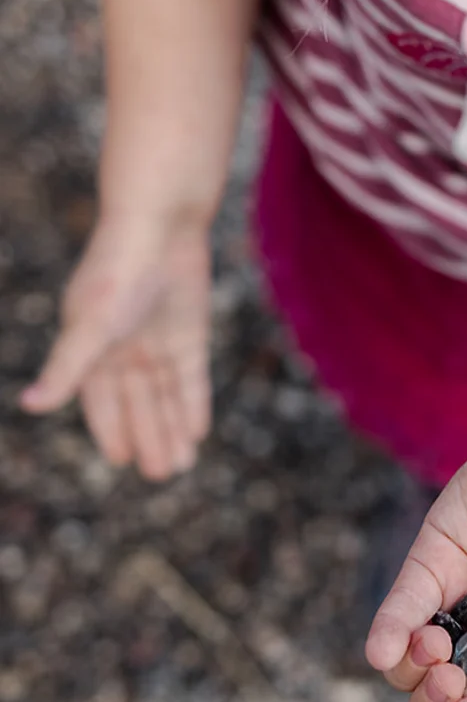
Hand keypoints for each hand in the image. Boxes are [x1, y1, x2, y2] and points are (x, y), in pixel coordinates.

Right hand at [20, 217, 211, 480]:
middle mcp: (125, 348)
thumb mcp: (91, 327)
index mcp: (94, 349)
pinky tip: (200, 431)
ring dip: (173, 427)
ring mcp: (159, 340)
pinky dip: (194, 403)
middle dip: (149, 437)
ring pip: (167, 395)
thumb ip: (68, 369)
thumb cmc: (118, 273)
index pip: (102, 401)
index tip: (123, 461)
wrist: (160, 225)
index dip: (112, 430)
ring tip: (181, 464)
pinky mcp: (189, 332)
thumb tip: (31, 406)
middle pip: (139, 403)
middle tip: (161, 476)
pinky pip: (191, 377)